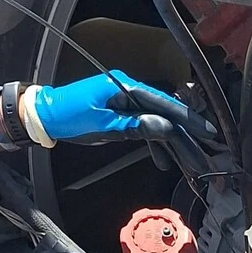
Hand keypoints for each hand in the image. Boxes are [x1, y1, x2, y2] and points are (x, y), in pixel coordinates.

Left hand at [25, 70, 207, 144]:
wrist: (45, 116)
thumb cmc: (68, 115)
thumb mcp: (102, 124)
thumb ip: (135, 126)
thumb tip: (166, 128)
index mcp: (125, 88)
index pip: (164, 103)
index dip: (187, 119)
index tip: (207, 132)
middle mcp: (128, 92)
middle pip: (165, 116)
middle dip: (186, 139)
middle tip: (204, 158)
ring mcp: (125, 104)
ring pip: (157, 125)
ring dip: (173, 146)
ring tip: (190, 164)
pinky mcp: (121, 116)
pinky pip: (144, 129)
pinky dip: (154, 145)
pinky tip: (165, 161)